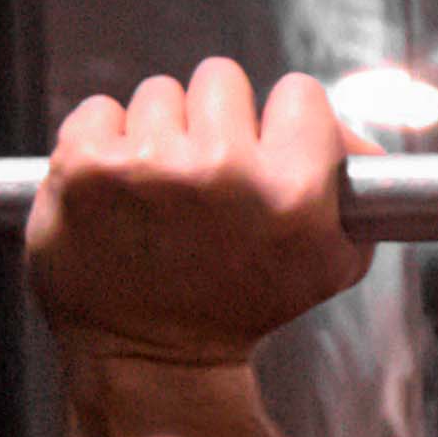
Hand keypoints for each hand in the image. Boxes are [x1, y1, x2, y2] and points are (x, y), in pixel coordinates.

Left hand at [29, 58, 368, 385]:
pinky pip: (99, 110)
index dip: (283, 122)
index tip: (266, 153)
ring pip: (158, 93)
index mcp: (290, 192)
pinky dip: (103, 142)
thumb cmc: (241, 306)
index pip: (297, 92)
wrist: (153, 357)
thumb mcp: (328, 261)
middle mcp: (220, 172)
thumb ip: (354, 187)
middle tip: (204, 179)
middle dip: (214, 122)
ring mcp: (146, 166)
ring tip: (157, 192)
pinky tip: (116, 190)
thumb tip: (353, 136)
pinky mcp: (83, 166)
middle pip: (221, 79)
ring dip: (158, 134)